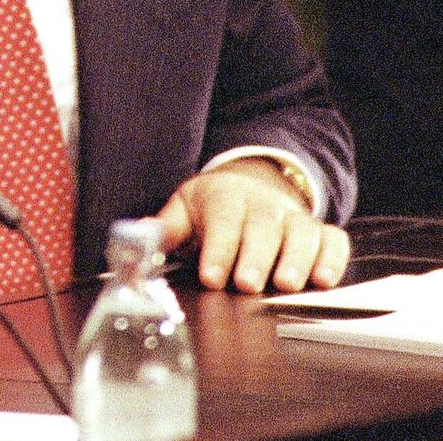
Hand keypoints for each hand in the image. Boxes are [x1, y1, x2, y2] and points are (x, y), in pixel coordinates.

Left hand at [154, 158, 348, 293]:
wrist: (251, 184)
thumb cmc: (213, 205)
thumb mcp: (185, 208)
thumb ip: (166, 228)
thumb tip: (137, 235)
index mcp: (226, 196)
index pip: (223, 220)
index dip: (218, 248)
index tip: (210, 276)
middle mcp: (263, 204)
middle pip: (263, 227)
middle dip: (256, 257)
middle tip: (247, 284)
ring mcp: (294, 217)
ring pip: (301, 233)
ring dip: (297, 259)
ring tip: (286, 285)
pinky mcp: (320, 231)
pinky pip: (333, 240)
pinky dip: (332, 258)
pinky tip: (324, 279)